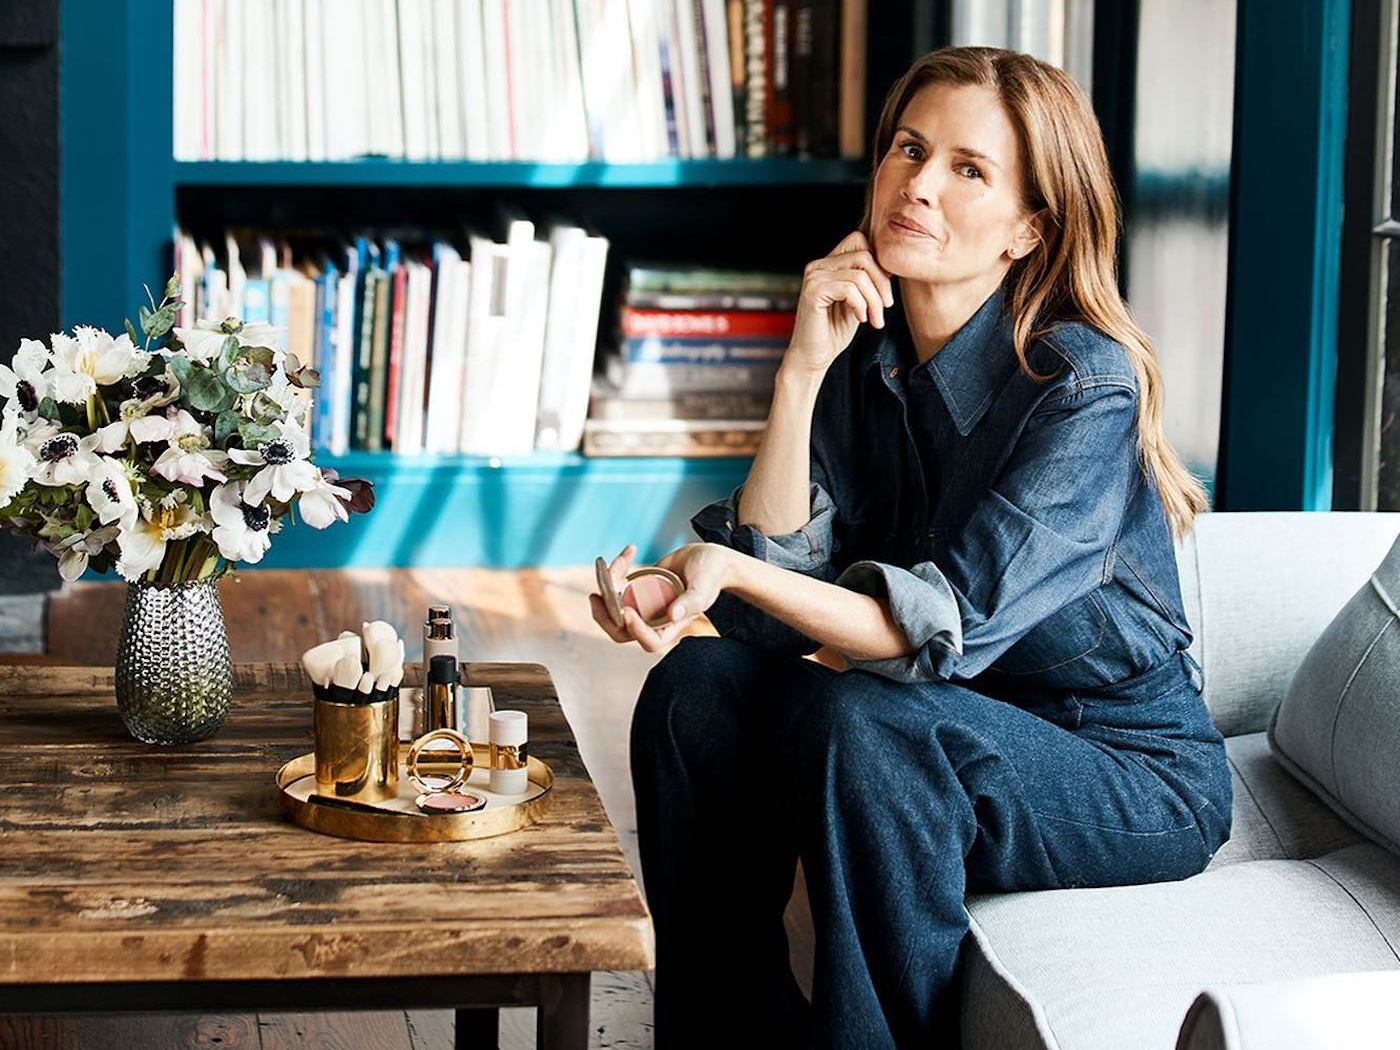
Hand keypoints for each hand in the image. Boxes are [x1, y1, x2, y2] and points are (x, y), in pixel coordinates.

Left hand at [589, 543, 733, 653]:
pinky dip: (618, 568)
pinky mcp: (637, 587)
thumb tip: (672, 615)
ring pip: (614, 607)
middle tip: (596, 597)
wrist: (708, 558)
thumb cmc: (711, 574)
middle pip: (622, 631)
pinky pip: (618, 585)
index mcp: (671, 626)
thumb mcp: (704, 587)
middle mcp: (654, 619)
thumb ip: (691, 602)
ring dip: (607, 586)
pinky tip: (629, 550)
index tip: (628, 611)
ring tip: (614, 564)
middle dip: (605, 617)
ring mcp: (643, 604)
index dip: (635, 631)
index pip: (649, 641)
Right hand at [784, 230, 894, 376]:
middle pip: (864, 255)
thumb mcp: (858, 300)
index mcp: (828, 264)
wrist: (813, 357)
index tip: (884, 290)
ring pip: (860, 275)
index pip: (860, 241)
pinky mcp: (813, 292)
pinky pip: (849, 289)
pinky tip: (860, 318)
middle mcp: (818, 265)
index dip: (879, 263)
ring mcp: (814, 277)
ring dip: (874, 300)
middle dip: (882, 282)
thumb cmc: (834, 331)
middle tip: (886, 306)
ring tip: (875, 319)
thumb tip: (891, 265)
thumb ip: (868, 280)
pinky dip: (861, 305)